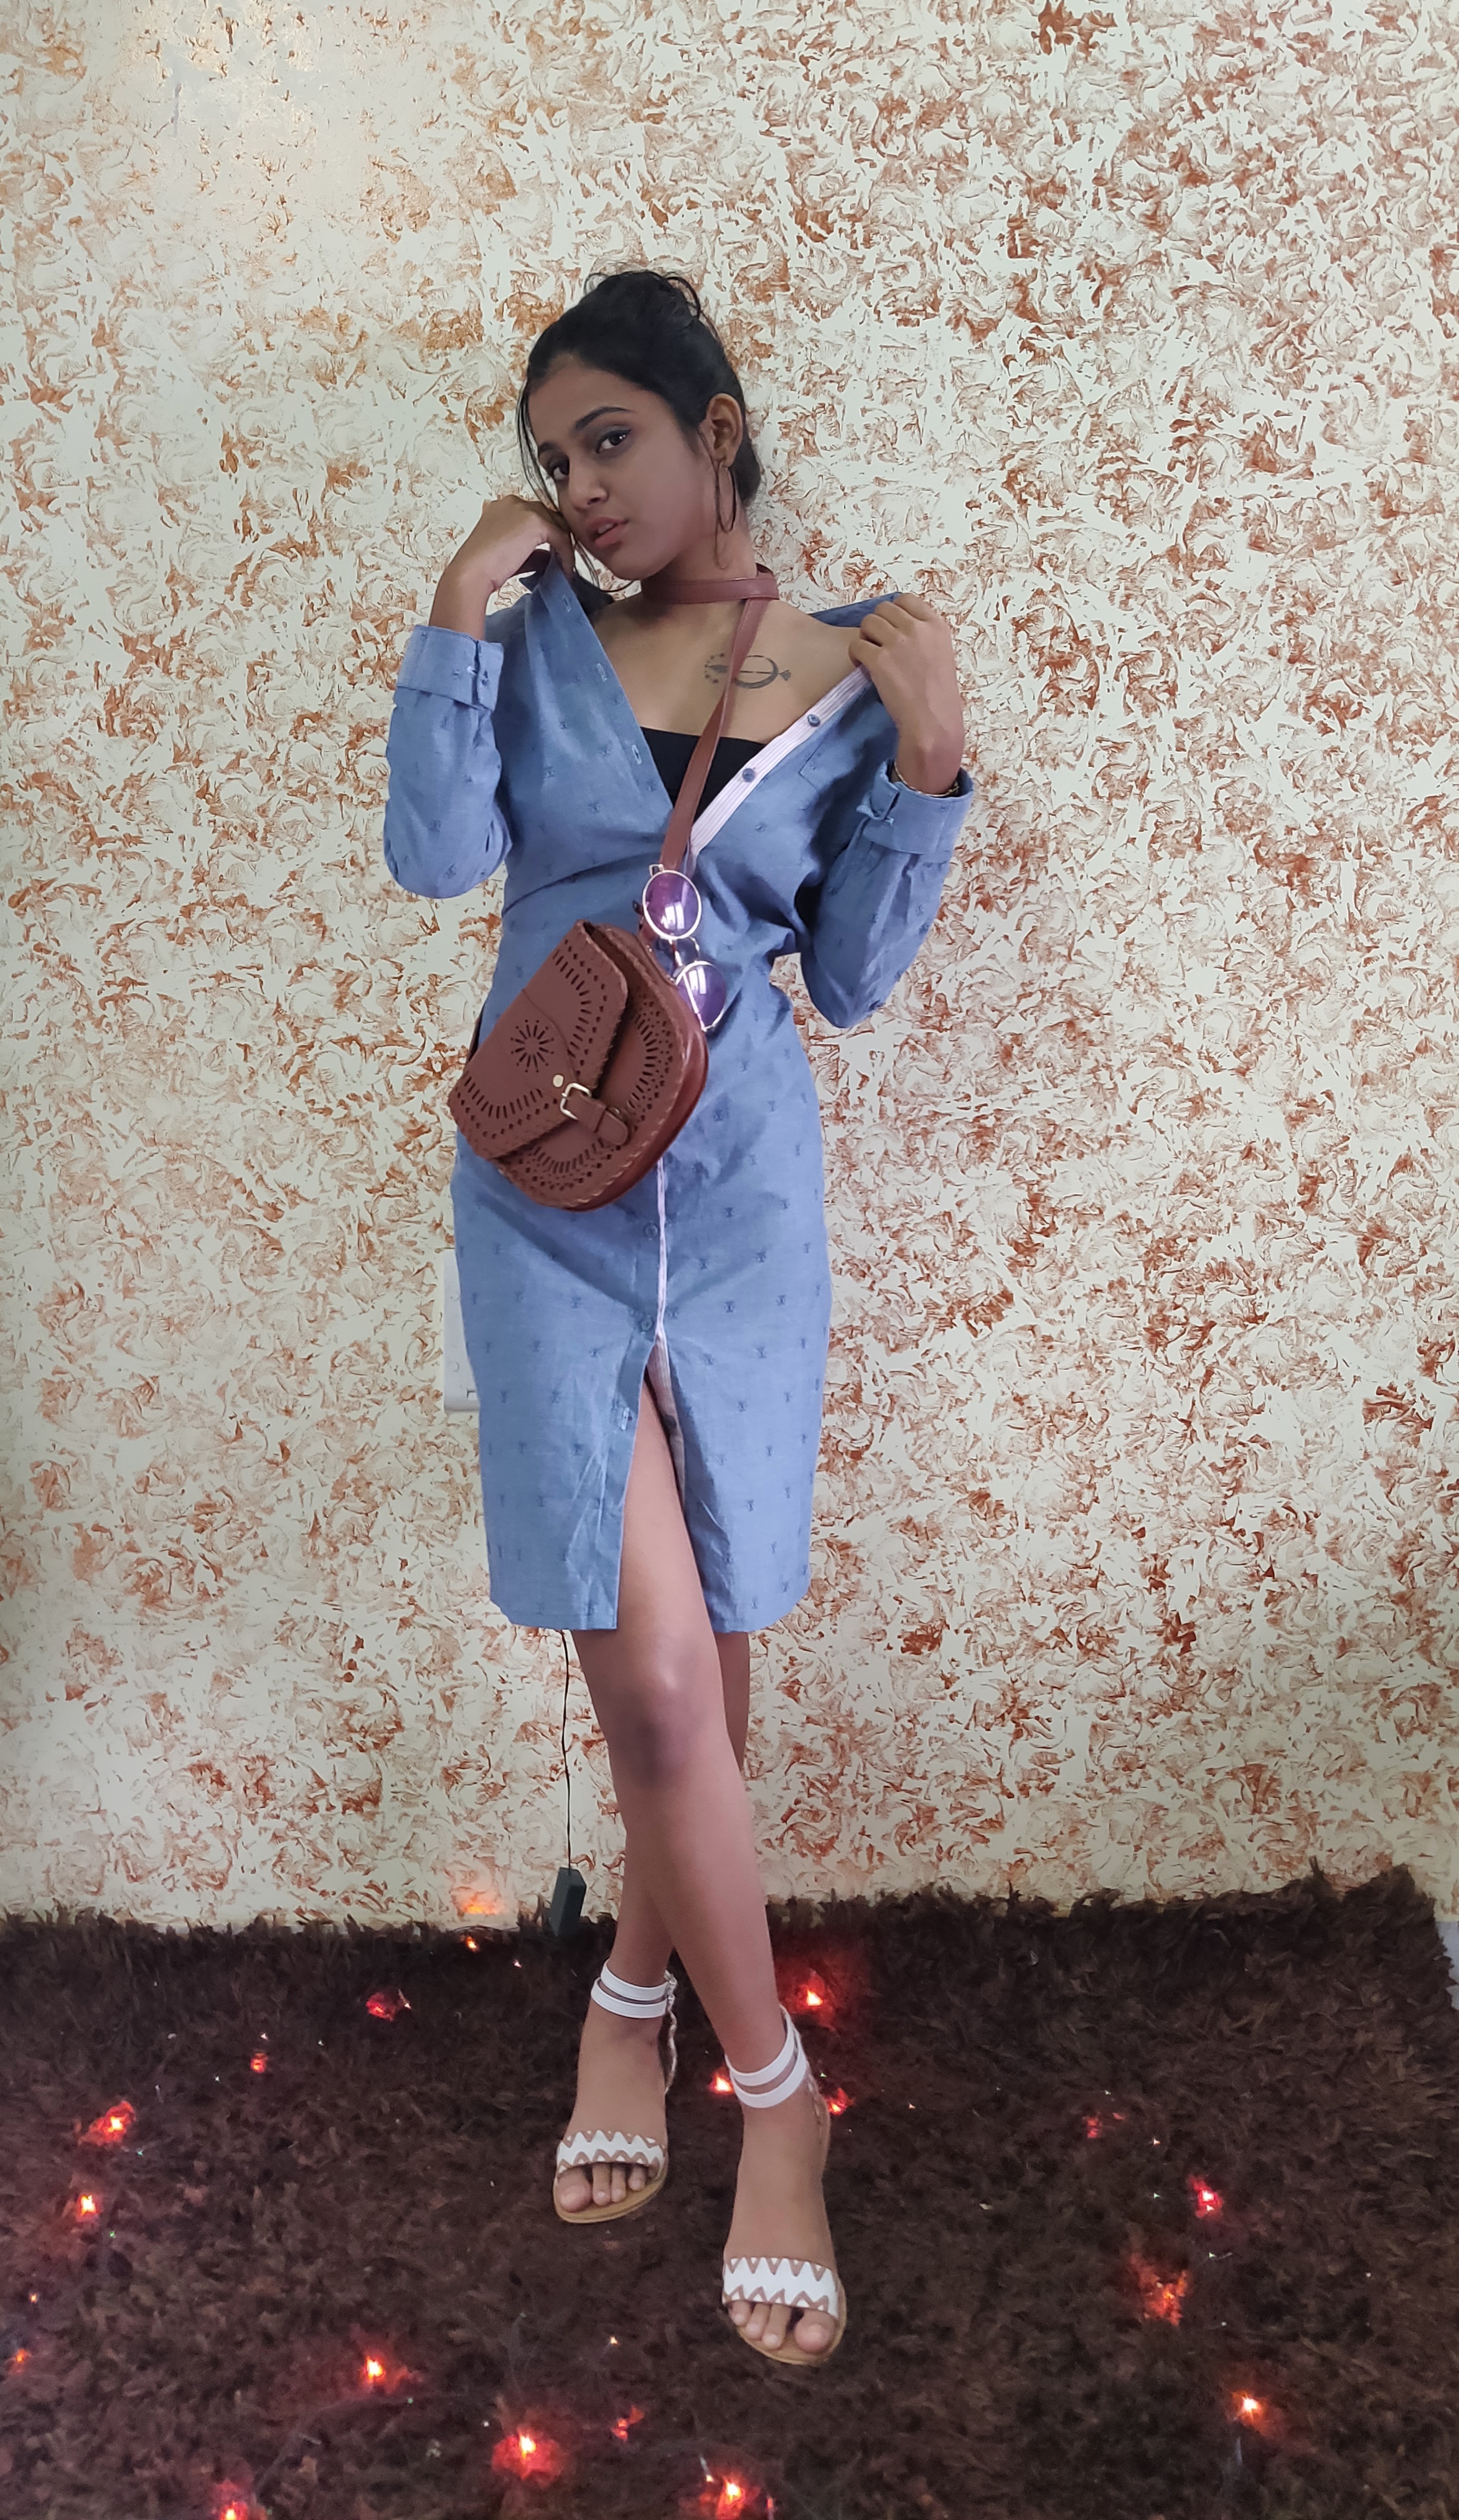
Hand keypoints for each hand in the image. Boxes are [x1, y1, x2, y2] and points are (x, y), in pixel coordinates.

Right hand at [429, 494, 577, 632]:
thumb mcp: (511, 556)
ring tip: (564, 568)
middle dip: (557, 539)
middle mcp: (513, 503)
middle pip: (548, 517)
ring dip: (563, 547)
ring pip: (557, 525)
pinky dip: (566, 556)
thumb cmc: (483, 569)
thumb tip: (552, 558)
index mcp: (502, 508)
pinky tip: (565, 572)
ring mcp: (524, 509)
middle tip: (562, 562)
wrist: (471, 573)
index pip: (534, 516)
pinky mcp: (535, 522)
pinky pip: (561, 538)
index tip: (552, 555)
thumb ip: (533, 553)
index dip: (546, 536)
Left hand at [846, 591, 965, 792]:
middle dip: (877, 625)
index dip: (894, 613)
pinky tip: (862, 667)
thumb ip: (924, 638)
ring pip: (868, 622)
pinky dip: (855, 655)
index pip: (907, 600)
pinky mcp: (879, 660)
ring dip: (865, 637)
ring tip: (871, 656)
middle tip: (878, 645)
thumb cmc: (938, 698)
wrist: (933, 723)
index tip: (892, 628)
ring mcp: (898, 642)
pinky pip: (856, 645)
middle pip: (883, 609)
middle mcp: (917, 629)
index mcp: (936, 626)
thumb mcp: (942, 656)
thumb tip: (900, 630)